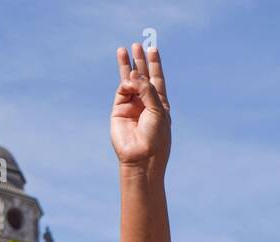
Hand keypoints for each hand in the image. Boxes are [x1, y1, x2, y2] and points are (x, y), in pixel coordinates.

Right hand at [111, 42, 170, 175]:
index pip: (157, 79)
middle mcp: (145, 103)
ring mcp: (132, 105)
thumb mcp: (158, 110)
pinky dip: (126, 83)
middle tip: (138, 44)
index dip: (155, 64)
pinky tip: (129, 79)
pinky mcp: (119, 109)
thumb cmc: (156, 137)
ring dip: (127, 66)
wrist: (142, 158)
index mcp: (160, 104)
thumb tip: (134, 75)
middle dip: (140, 61)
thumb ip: (148, 90)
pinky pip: (122, 90)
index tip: (153, 49)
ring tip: (124, 49)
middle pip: (143, 77)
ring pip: (129, 81)